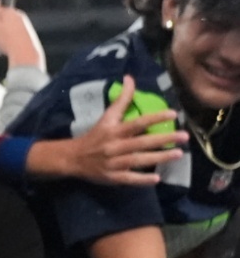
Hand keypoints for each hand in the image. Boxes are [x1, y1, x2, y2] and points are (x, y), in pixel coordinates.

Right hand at [0, 5, 43, 68]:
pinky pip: (15, 30)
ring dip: (3, 30)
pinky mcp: (27, 31)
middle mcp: (18, 14)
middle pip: (2, 16)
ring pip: (9, 23)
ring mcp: (23, 22)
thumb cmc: (7, 40)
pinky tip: (8, 43)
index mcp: (9, 11)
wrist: (24, 52)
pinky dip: (10, 35)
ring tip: (0, 40)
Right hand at [32, 76, 182, 186]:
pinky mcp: (111, 177)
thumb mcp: (107, 116)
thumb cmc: (94, 136)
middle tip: (184, 136)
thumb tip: (130, 77)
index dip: (155, 118)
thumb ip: (121, 99)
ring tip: (178, 154)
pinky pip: (128, 179)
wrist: (73, 158)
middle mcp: (114, 147)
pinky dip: (141, 180)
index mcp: (114, 131)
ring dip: (159, 158)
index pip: (137, 123)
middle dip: (164, 139)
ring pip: (138, 160)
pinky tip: (156, 178)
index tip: (173, 114)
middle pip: (142, 143)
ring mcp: (113, 163)